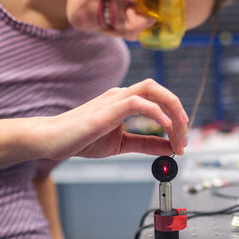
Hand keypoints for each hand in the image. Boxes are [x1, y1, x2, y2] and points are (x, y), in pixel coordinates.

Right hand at [40, 79, 188, 159]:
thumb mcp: (122, 144)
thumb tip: (169, 148)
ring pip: (153, 90)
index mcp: (124, 101)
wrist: (53, 140)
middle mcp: (122, 95)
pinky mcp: (109, 108)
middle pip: (160, 90)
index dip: (175, 120)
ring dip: (172, 110)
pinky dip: (157, 113)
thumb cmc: (81, 139)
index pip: (158, 101)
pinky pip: (140, 102)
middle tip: (185, 137)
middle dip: (178, 111)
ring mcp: (115, 99)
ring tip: (180, 131)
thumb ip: (146, 144)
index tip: (181, 142)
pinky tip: (165, 128)